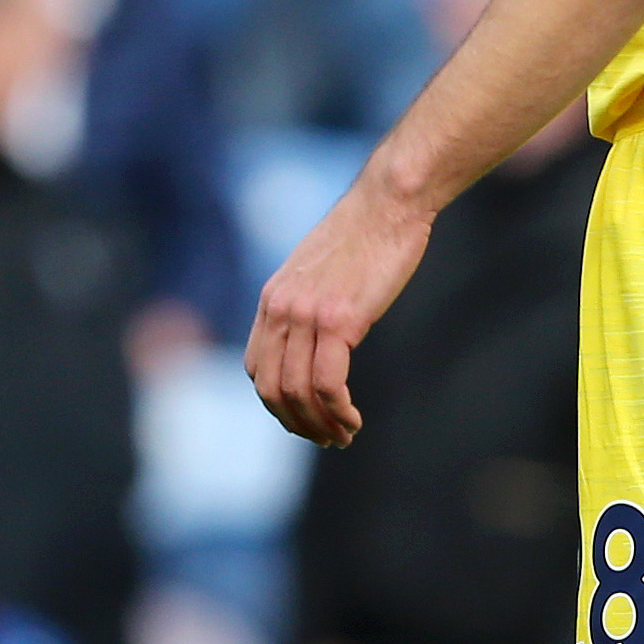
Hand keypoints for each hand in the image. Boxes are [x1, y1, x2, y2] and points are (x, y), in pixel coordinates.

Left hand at [243, 176, 433, 447]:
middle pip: (271, 389)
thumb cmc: (363, 236)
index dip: (278, 404)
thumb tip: (314, 334)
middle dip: (297, 424)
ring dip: (320, 425)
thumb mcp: (318, 272)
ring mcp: (306, 315)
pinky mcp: (338, 320)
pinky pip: (327, 382)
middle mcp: (280, 309)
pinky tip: (353, 418)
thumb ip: (306, 304)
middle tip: (327, 439)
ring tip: (344, 435)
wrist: (387, 204)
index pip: (256, 369)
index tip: (306, 419)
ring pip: (297, 392)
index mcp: (272, 300)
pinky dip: (338, 410)